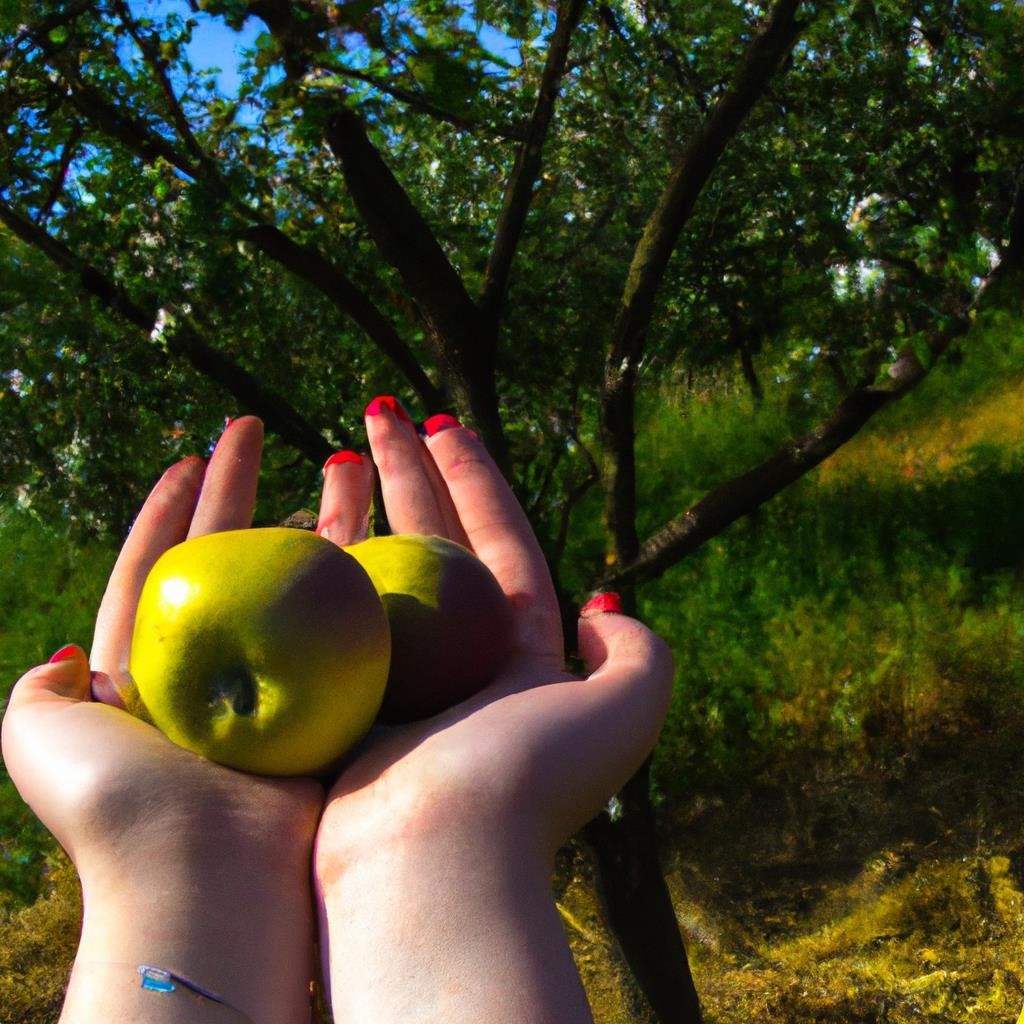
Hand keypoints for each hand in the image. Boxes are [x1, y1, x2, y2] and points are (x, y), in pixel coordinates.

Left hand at [1, 418, 321, 1023]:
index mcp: (147, 669)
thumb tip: (56, 655)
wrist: (203, 877)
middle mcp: (216, 667)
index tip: (190, 454)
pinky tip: (381, 530)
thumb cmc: (119, 805)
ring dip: (315, 514)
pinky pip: (348, 623)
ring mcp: (279, 679)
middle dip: (240, 487)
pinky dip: (360, 576)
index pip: (157, 564)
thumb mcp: (38, 739)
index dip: (169, 508)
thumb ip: (34, 693)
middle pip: (230, 554)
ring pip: (298, 576)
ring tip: (338, 457)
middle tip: (255, 424)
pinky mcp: (331, 699)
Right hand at [313, 402, 673, 1022]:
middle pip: (429, 539)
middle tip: (375, 409)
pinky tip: (290, 523)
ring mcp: (394, 676)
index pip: (495, 538)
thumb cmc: (527, 781)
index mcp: (520, 647)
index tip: (439, 422)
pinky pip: (325, 617)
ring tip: (332, 450)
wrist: (436, 866)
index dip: (472, 476)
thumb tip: (604, 599)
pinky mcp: (339, 699)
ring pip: (372, 571)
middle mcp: (457, 656)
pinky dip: (312, 569)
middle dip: (407, 471)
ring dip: (356, 508)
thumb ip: (638, 652)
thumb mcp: (625, 713)